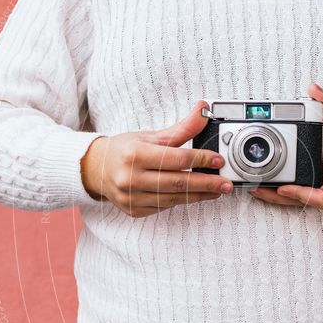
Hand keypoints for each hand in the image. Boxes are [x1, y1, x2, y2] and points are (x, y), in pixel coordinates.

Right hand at [81, 101, 233, 216]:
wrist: (96, 168)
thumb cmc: (125, 150)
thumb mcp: (151, 136)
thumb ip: (181, 128)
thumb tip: (203, 111)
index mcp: (135, 155)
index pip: (176, 158)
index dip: (201, 159)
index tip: (219, 160)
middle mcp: (131, 178)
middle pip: (178, 182)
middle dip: (207, 183)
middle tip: (226, 184)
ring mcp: (132, 197)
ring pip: (174, 199)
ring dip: (199, 195)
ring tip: (217, 190)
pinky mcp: (135, 210)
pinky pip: (165, 207)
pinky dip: (182, 201)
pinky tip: (196, 195)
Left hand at [249, 83, 322, 208]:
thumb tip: (314, 88)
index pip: (322, 197)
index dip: (300, 195)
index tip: (282, 188)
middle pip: (308, 203)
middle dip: (281, 199)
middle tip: (256, 190)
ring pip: (309, 203)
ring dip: (285, 199)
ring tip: (261, 190)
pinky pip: (314, 197)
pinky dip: (296, 194)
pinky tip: (279, 188)